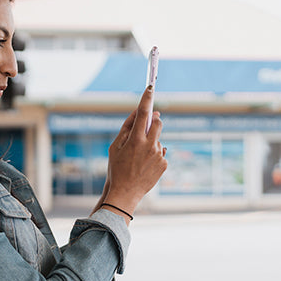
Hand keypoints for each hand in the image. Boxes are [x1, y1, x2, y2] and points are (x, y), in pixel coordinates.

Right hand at [98, 85, 167, 216]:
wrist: (125, 193)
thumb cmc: (117, 169)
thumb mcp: (115, 147)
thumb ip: (127, 128)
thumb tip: (138, 114)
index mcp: (136, 140)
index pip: (143, 113)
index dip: (147, 98)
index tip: (150, 87)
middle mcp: (150, 145)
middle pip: (158, 122)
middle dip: (153, 120)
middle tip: (146, 125)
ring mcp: (159, 155)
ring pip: (158, 139)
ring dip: (151, 142)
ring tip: (139, 158)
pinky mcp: (164, 164)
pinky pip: (161, 152)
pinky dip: (154, 155)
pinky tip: (144, 166)